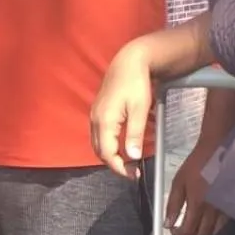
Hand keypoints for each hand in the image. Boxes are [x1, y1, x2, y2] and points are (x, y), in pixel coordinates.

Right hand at [91, 46, 154, 179]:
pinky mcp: (98, 110)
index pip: (107, 153)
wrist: (130, 60)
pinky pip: (99, 133)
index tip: (134, 174)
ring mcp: (95, 114)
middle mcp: (95, 119)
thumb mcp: (140, 109)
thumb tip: (133, 156)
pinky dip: (109, 142)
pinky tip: (123, 142)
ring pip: (98, 142)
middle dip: (115, 163)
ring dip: (111, 154)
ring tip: (128, 159)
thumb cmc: (136, 83)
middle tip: (132, 170)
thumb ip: (135, 134)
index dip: (120, 167)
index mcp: (104, 121)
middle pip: (100, 151)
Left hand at [166, 144, 226, 234]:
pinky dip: (216, 227)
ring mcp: (226, 209)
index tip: (174, 231)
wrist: (218, 150)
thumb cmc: (198, 163)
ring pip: (215, 233)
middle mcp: (214, 210)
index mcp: (198, 204)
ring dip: (204, 233)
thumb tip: (167, 223)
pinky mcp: (234, 205)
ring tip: (197, 226)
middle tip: (184, 230)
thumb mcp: (179, 181)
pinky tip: (210, 221)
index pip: (187, 232)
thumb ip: (172, 204)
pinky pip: (226, 224)